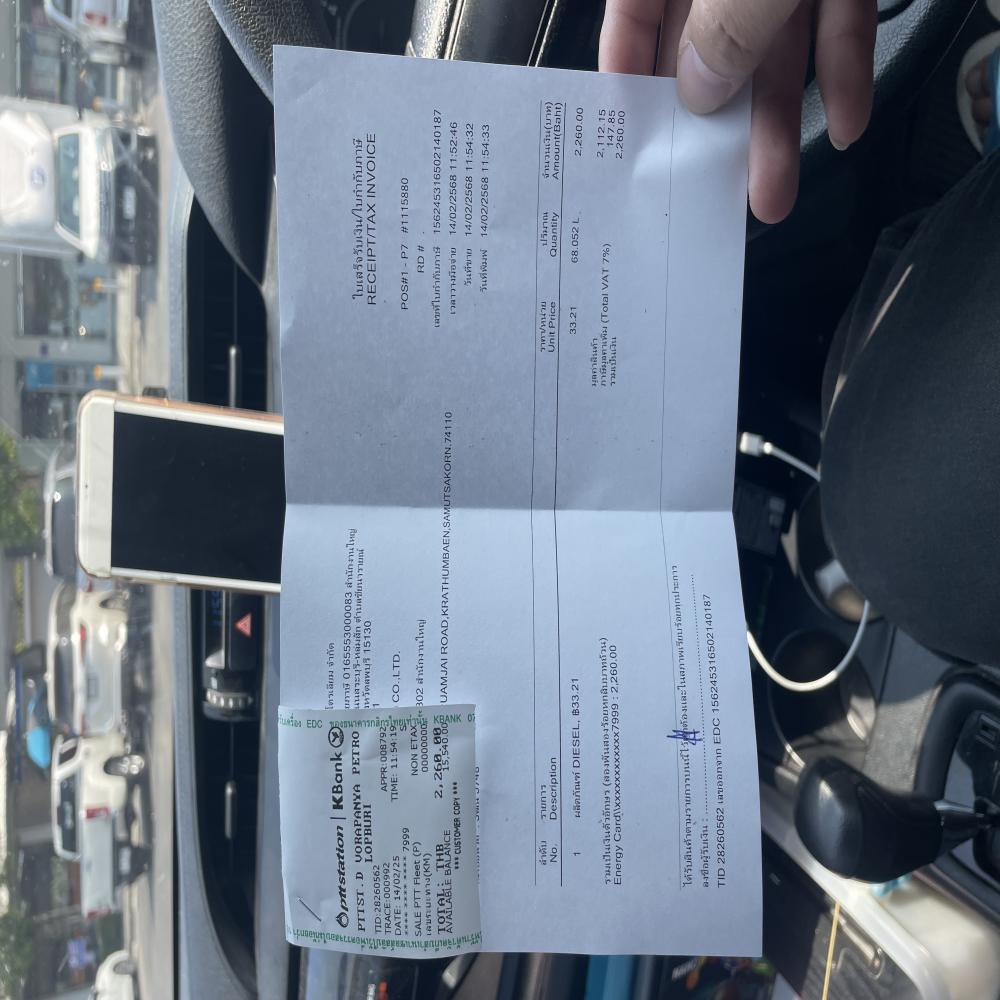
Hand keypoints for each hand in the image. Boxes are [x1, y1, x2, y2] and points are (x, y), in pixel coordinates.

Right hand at [599, 0, 876, 222]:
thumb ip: (725, 22)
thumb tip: (700, 90)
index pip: (635, 7)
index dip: (628, 68)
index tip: (629, 132)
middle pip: (709, 46)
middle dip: (715, 126)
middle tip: (710, 189)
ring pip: (777, 49)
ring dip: (779, 125)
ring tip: (776, 189)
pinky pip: (841, 21)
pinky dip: (843, 72)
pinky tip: (847, 122)